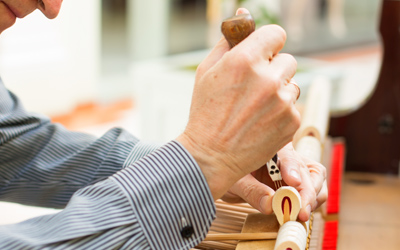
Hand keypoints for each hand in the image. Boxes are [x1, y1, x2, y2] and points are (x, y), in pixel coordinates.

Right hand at [176, 8, 300, 199]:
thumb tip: (243, 14)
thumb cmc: (205, 112)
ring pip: (292, 83)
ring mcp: (282, 101)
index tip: (263, 53)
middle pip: (287, 59)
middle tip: (254, 87)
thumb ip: (228, 41)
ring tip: (256, 107)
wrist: (211, 155)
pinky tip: (261, 121)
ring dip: (279, 90)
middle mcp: (267, 78)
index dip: (268, 43)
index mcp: (244, 60)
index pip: (276, 33)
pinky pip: (294, 105)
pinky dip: (281, 111)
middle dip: (273, 69)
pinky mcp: (291, 121)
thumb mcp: (207, 71)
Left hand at [220, 142, 326, 221]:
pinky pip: (315, 189)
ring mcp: (296, 166)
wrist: (230, 178)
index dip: (291, 167)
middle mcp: (287, 154)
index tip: (292, 182)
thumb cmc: (230, 173)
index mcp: (271, 145)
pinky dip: (311, 202)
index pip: (286, 153)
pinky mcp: (300, 180)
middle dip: (306, 191)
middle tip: (300, 211)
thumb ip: (251, 191)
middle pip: (307, 168)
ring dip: (312, 198)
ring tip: (300, 214)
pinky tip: (299, 212)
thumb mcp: (235, 181)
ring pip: (316, 178)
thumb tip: (270, 204)